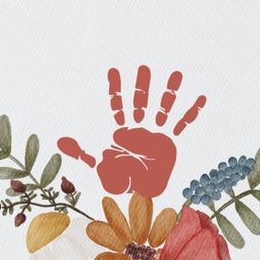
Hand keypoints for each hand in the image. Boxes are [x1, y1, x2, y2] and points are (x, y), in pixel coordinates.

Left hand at [57, 64, 205, 197]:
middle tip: (144, 68)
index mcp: (122, 130)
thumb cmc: (119, 177)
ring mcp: (156, 132)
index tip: (114, 70)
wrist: (140, 191)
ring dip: (169, 92)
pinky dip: (190, 111)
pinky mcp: (170, 141)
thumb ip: (81, 151)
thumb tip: (59, 141)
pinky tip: (200, 98)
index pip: (118, 104)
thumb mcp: (97, 164)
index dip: (116, 89)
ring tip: (176, 74)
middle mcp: (140, 126)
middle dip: (142, 86)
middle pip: (141, 101)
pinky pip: (182, 124)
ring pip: (163, 107)